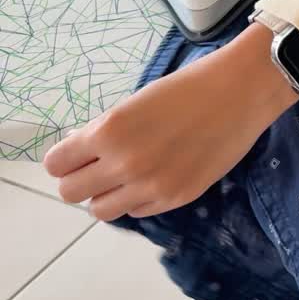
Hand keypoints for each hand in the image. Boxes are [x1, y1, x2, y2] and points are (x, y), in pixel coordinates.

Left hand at [44, 24, 297, 221]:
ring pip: (100, 210)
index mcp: (108, 132)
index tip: (79, 154)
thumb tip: (83, 155)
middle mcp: (124, 164)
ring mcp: (151, 185)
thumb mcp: (133, 105)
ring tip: (128, 177)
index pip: (56, 165)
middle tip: (101, 166)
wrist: (241, 91)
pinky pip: (137, 212)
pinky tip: (156, 177)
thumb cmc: (188, 87)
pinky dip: (138, 199)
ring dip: (108, 194)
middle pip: (71, 193)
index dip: (65, 159)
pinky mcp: (177, 197)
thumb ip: (105, 132)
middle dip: (81, 178)